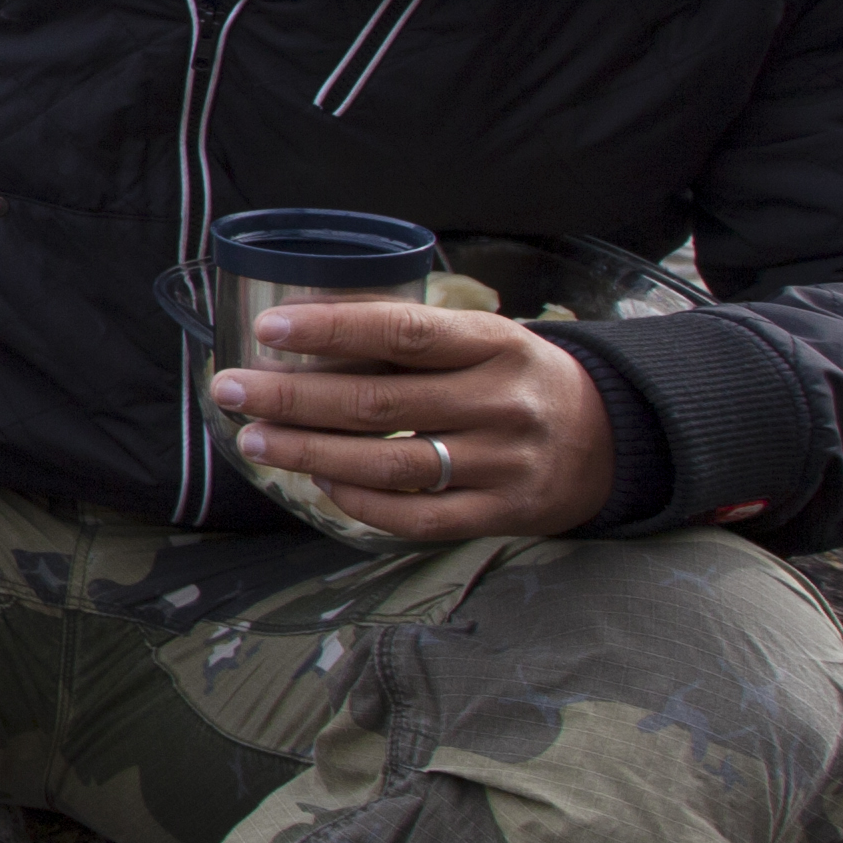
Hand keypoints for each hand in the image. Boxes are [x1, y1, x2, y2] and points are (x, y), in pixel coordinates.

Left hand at [212, 299, 616, 539]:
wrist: (612, 439)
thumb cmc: (518, 378)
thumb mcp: (484, 338)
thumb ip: (411, 336)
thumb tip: (306, 324)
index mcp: (495, 344)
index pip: (405, 332)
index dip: (334, 329)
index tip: (270, 328)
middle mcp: (501, 402)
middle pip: (381, 403)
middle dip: (293, 397)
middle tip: (230, 389)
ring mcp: (503, 464)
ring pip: (390, 465)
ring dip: (311, 452)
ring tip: (255, 439)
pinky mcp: (502, 514)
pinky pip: (417, 518)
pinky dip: (361, 502)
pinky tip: (320, 482)